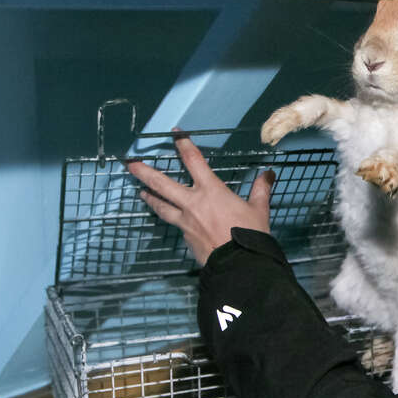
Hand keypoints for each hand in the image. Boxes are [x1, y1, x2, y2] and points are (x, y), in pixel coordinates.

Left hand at [125, 135, 273, 265]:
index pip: (193, 160)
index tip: (175, 133)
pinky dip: (171, 218)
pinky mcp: (185, 237)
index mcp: (211, 190)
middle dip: (144, 172)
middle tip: (130, 164)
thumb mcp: (259, 209)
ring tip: (141, 192)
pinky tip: (171, 218)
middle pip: (162, 184)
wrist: (238, 263)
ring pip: (161, 206)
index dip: (183, 144)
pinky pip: (175, 223)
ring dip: (150, 197)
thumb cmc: (249, 233)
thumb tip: (268, 174)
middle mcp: (192, 202)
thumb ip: (260, 189)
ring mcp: (185, 221)